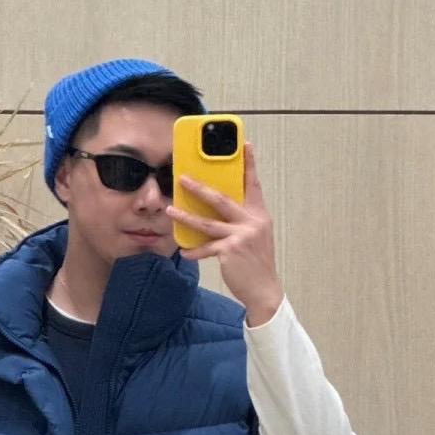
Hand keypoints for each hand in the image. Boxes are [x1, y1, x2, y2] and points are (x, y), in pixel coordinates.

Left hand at [166, 141, 283, 325]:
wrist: (264, 290)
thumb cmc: (257, 264)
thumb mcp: (256, 237)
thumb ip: (242, 222)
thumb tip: (218, 212)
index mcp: (259, 215)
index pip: (254, 185)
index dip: (249, 164)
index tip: (246, 145)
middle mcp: (252, 222)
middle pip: (222, 199)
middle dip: (200, 188)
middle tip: (183, 178)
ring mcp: (241, 236)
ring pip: (207, 223)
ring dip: (186, 216)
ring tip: (170, 210)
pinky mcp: (230, 251)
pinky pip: (206, 248)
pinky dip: (194, 251)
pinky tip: (184, 252)